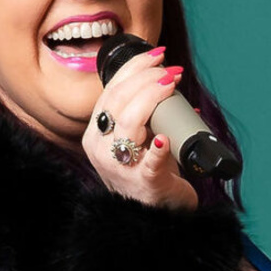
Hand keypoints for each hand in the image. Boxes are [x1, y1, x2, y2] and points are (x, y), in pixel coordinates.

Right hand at [83, 46, 199, 210]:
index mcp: (98, 134)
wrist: (156, 216)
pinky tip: (164, 140)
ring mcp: (121, 168)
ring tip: (173, 86)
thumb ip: (146, 113)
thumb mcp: (138, 139)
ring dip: (152, 99)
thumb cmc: (148, 173)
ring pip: (128, 126)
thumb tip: (171, 80)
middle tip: (170, 70)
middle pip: (118, 103)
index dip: (133, 69)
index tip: (156, 54)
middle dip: (146, 79)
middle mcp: (102, 149)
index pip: (110, 92)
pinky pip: (148, 165)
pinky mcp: (144, 184)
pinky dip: (157, 151)